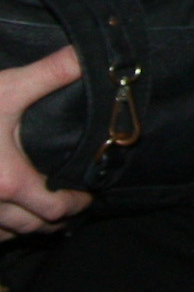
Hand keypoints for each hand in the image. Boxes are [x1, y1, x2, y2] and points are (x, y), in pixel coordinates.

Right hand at [0, 47, 93, 236]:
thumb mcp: (7, 88)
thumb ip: (52, 73)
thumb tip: (85, 55)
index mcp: (8, 182)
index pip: (54, 210)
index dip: (76, 204)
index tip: (86, 195)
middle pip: (32, 227)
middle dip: (55, 218)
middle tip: (69, 203)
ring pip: (3, 236)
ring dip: (24, 226)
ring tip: (38, 211)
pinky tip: (2, 215)